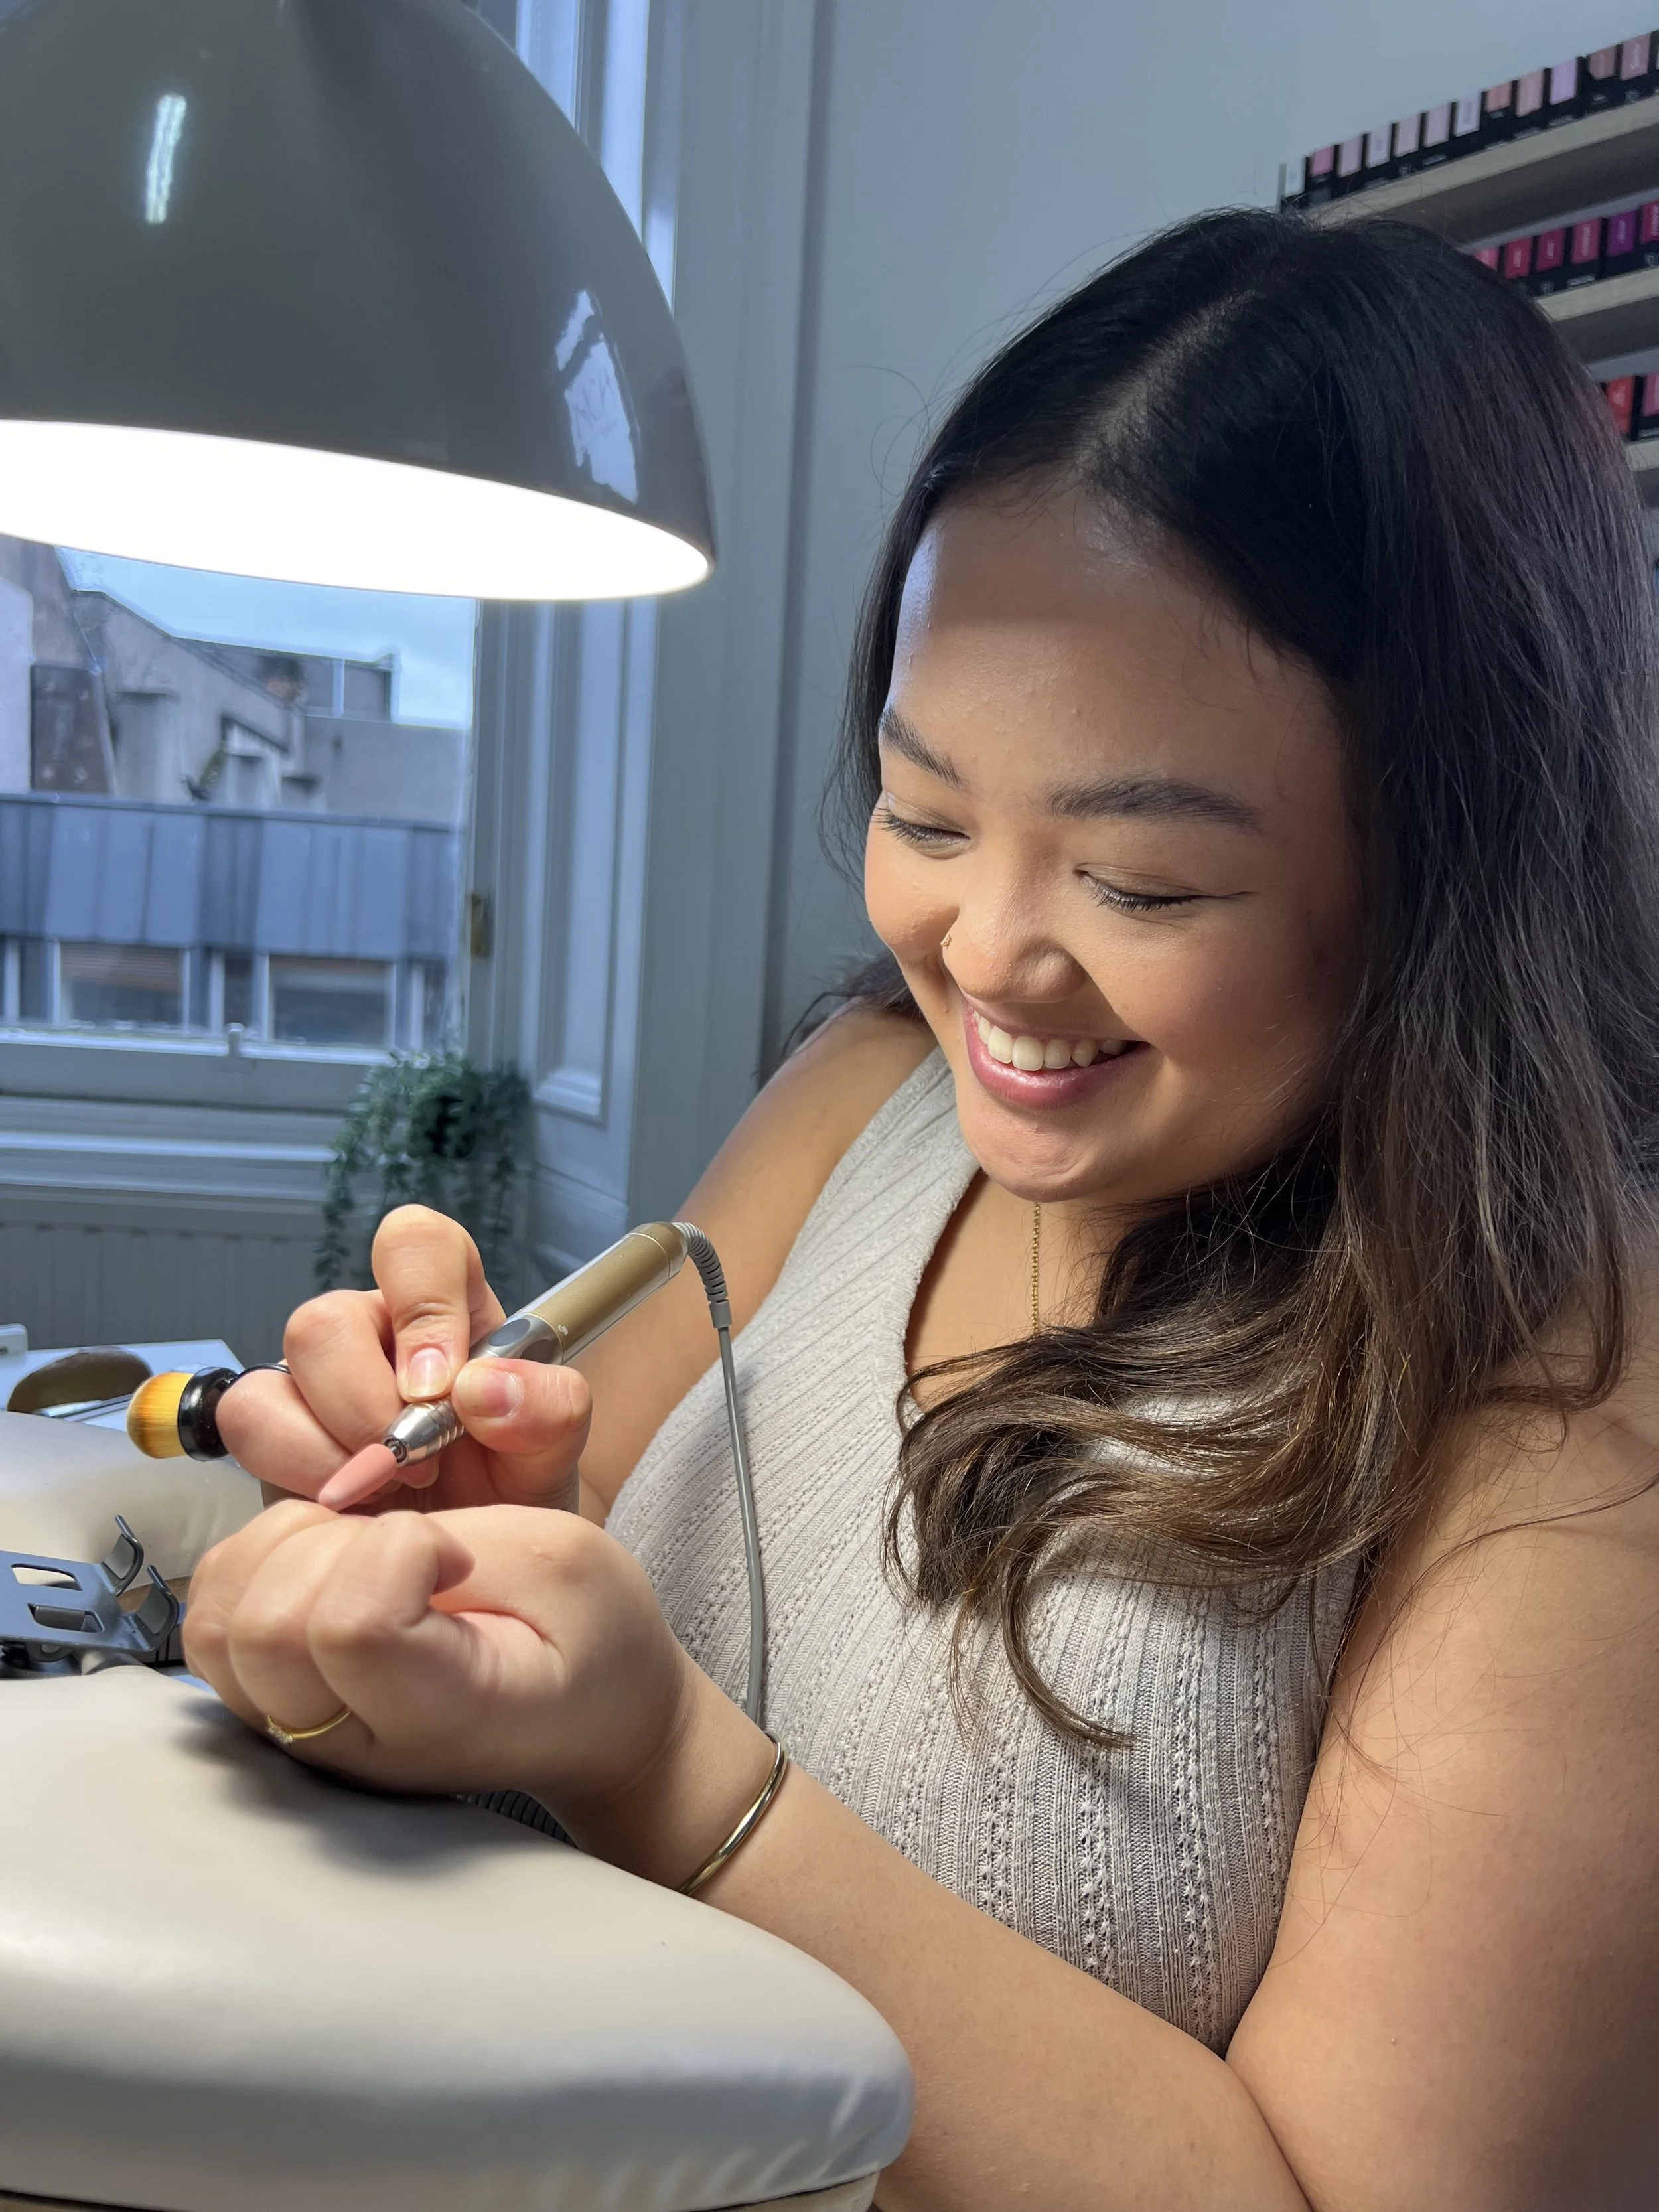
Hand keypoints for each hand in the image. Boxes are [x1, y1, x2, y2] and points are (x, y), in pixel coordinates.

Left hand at [182, 1499, 771, 1872]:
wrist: (585, 1705)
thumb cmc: (587, 1634)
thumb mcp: (568, 1559)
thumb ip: (463, 1531)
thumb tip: (362, 1507)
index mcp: (442, 1714)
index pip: (346, 1630)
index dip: (395, 1550)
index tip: (455, 1554)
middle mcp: (349, 1739)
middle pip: (263, 1620)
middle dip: (334, 1539)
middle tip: (408, 1544)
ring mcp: (297, 1728)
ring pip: (218, 1615)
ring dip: (286, 1544)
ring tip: (363, 1547)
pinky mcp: (265, 1697)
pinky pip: (210, 1613)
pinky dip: (257, 1558)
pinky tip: (330, 1558)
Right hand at [217, 1206, 587, 1512]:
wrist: (470, 1576)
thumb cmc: (512, 1497)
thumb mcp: (553, 1455)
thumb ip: (548, 1410)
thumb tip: (478, 1388)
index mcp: (448, 1309)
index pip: (417, 1244)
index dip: (422, 1303)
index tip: (440, 1388)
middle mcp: (373, 1333)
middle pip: (326, 1319)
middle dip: (366, 1404)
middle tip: (420, 1465)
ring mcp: (314, 1383)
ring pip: (273, 1375)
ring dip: (330, 1444)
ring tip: (388, 1492)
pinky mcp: (273, 1435)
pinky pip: (246, 1425)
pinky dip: (298, 1473)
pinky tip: (347, 1508)